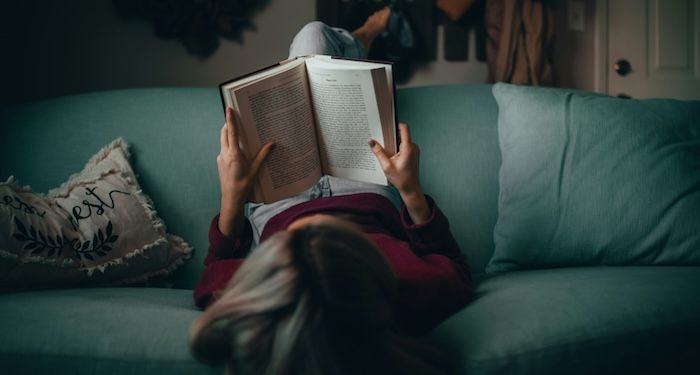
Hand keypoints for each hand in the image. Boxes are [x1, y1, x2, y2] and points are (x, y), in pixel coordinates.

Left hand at [217, 107, 273, 235]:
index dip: (230, 119)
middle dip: (228, 124)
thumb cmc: (243, 185)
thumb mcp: (255, 170)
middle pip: (224, 133)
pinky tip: (238, 150)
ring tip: (238, 133)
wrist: (231, 198)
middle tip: (235, 117)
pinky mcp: (220, 162)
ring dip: (229, 135)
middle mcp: (225, 154)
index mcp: (234, 154)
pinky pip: (224, 149)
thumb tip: (272, 144)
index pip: (231, 132)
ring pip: (223, 141)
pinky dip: (229, 145)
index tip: (228, 108)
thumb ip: (262, 155)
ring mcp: (221, 158)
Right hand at [369, 123, 429, 223]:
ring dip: (393, 143)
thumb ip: (378, 152)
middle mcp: (413, 147)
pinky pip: (404, 146)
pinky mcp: (413, 154)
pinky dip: (396, 148)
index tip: (387, 123)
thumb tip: (371, 142)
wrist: (411, 189)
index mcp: (408, 148)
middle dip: (391, 136)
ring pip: (402, 141)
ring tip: (385, 150)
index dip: (396, 123)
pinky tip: (390, 156)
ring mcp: (414, 150)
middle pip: (401, 134)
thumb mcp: (386, 166)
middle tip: (381, 138)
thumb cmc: (401, 179)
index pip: (404, 128)